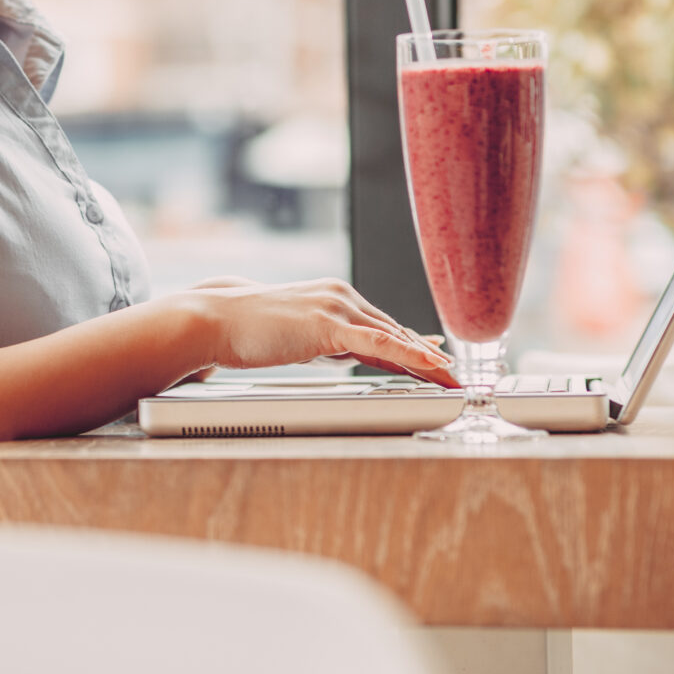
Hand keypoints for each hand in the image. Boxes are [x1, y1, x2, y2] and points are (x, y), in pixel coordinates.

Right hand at [173, 278, 455, 386]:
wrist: (217, 319)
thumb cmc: (249, 330)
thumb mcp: (300, 337)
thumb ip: (331, 342)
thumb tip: (355, 355)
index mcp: (336, 297)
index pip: (384, 327)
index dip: (415, 346)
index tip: (439, 360)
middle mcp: (342, 295)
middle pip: (396, 331)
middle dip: (429, 357)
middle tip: (456, 376)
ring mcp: (337, 306)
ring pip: (394, 337)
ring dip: (427, 360)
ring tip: (452, 378)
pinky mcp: (329, 324)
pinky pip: (379, 343)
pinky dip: (410, 354)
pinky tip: (430, 364)